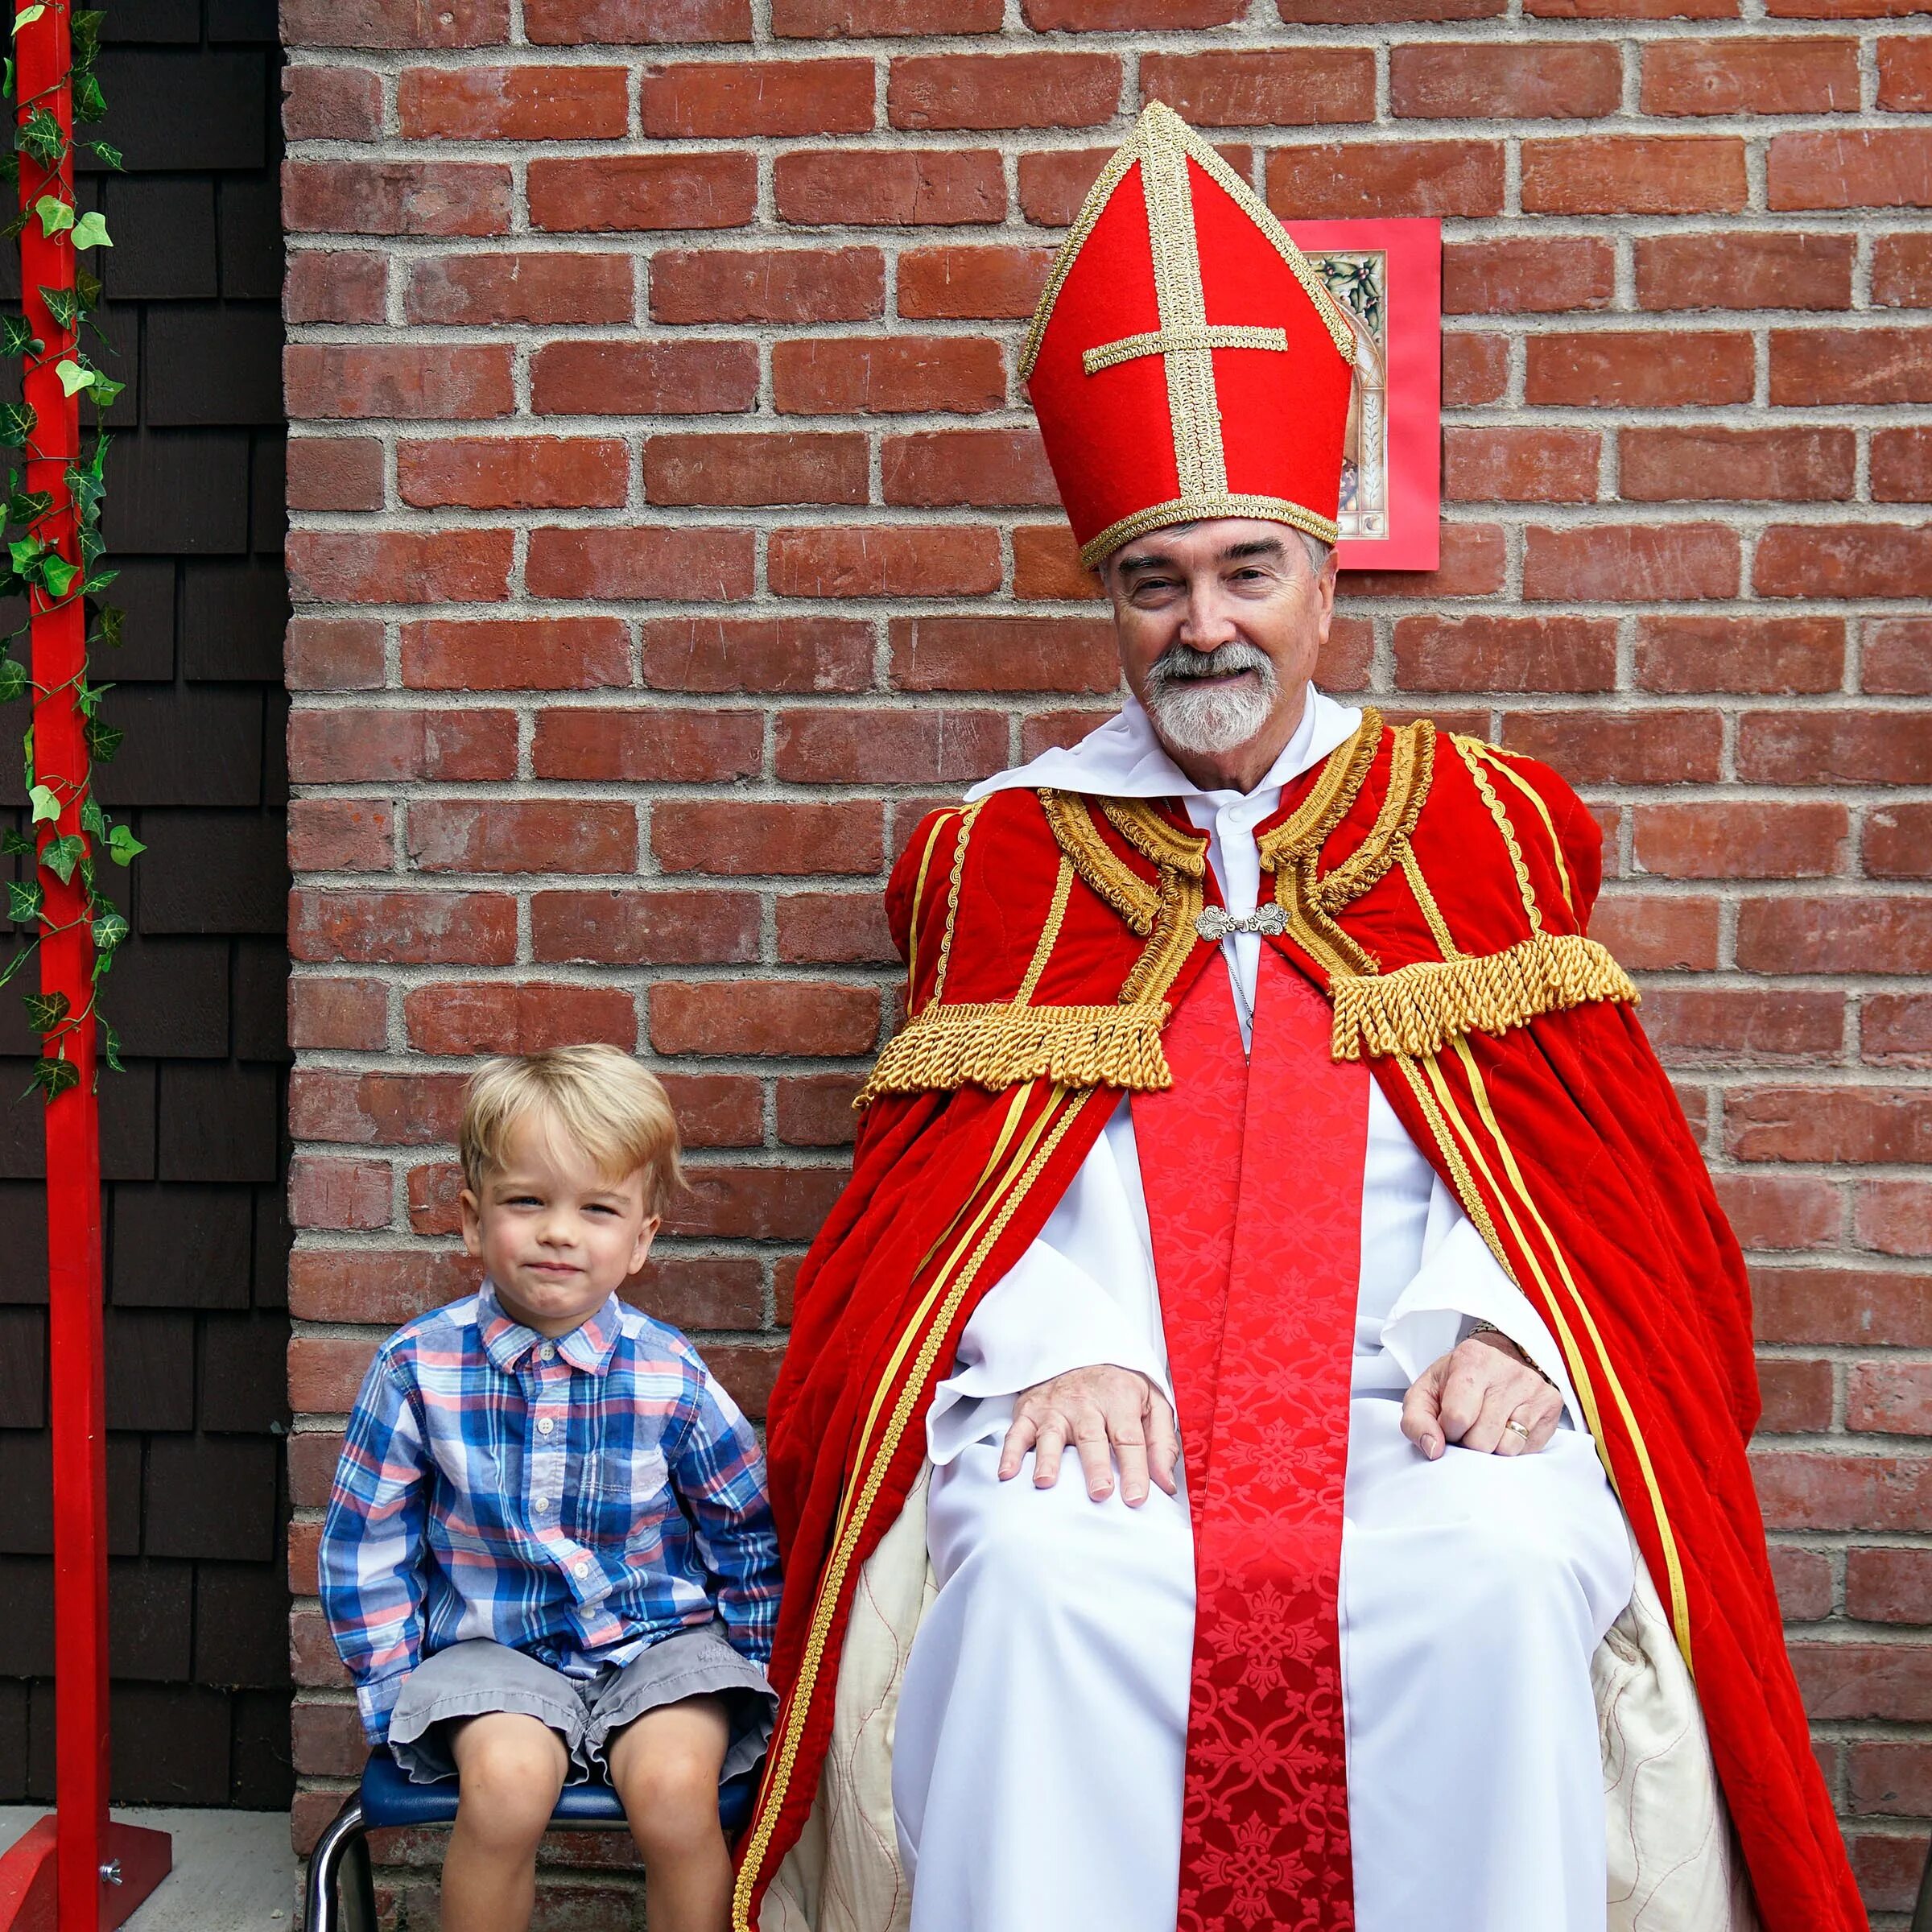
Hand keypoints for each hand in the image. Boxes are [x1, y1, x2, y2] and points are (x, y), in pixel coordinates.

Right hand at [998, 1365, 1179, 1505]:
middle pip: (1091, 1437)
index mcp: (1120, 1399)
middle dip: (1095, 1466)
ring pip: (1051, 1434)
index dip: (1135, 1468)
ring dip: (1048, 1458)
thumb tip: (1166, 1485)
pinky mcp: (1029, 1411)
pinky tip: (1007, 1473)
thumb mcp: (1152, 1403)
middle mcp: (1086, 1402)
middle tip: (1100, 1493)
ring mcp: (1054, 1407)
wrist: (1080, 1352)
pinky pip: (1017, 1432)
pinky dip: (1009, 1452)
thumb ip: (1161, 1444)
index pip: (1129, 1437)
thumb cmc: (1120, 1390)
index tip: (1137, 1498)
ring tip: (1046, 1482)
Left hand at [1402, 1330, 1561, 1460]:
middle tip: (1469, 1425)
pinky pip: (1527, 1448)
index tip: (1449, 1421)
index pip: (1457, 1417)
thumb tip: (1433, 1450)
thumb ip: (1415, 1421)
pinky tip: (1506, 1425)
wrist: (1497, 1360)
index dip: (1448, 1429)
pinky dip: (1512, 1444)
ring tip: (1487, 1424)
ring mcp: (1534, 1388)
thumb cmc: (1457, 1380)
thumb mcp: (1425, 1392)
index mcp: (1472, 1360)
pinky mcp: (1551, 1405)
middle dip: (1469, 1441)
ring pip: (1506, 1448)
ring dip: (1491, 1446)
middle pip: (1482, 1439)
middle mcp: (1507, 1370)